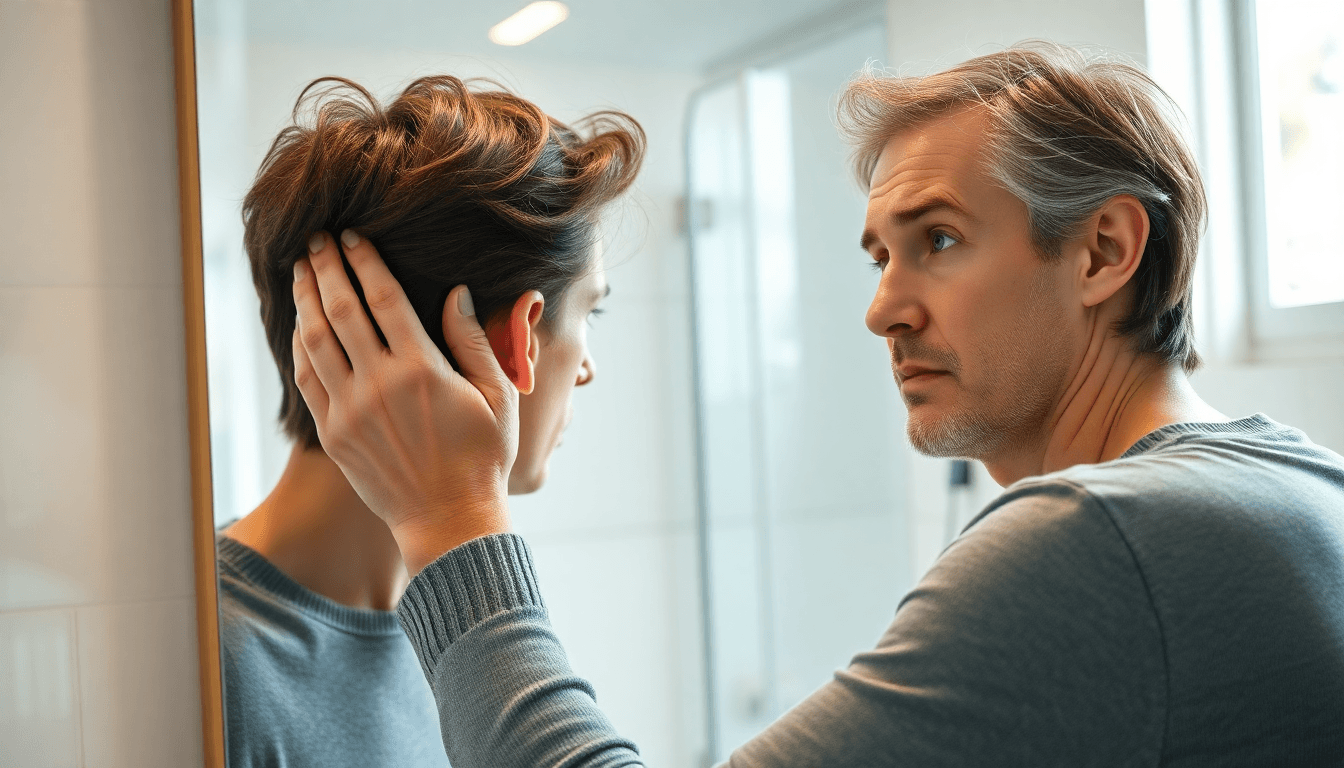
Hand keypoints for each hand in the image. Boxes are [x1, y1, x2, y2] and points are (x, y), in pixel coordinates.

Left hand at [291, 229, 517, 573]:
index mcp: (422, 369)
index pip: (383, 297)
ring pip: (315, 340)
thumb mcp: (497, 395)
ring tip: (302, 271)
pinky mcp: (334, 434)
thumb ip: (473, 341)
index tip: (352, 236)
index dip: (364, 260)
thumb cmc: (483, 457)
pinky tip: (302, 324)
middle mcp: (379, 385)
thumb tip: (456, 293)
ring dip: (305, 299)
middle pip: (341, 309)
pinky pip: (306, 379)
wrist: (449, 520)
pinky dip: (300, 345)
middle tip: (316, 239)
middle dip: (325, 267)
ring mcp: (350, 411)